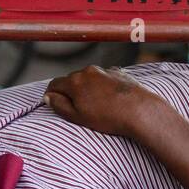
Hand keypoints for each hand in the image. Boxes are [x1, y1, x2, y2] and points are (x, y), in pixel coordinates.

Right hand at [44, 65, 161, 136]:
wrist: (140, 111)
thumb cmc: (108, 117)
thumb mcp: (77, 116)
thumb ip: (59, 105)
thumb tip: (48, 97)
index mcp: (74, 81)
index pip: (54, 84)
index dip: (51, 94)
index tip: (53, 103)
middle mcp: (87, 71)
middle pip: (71, 80)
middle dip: (70, 91)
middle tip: (77, 108)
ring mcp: (104, 70)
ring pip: (88, 78)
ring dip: (87, 88)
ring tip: (96, 106)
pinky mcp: (119, 73)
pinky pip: (104, 78)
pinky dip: (102, 86)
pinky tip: (109, 99)